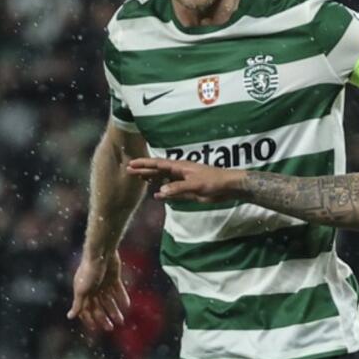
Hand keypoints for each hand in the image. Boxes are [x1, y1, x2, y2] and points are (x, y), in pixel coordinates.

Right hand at [69, 250, 129, 331]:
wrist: (101, 253)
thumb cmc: (88, 271)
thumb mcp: (82, 290)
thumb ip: (78, 304)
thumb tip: (70, 316)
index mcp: (83, 292)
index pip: (86, 310)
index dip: (90, 320)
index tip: (96, 329)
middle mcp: (93, 289)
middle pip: (98, 307)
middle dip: (104, 318)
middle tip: (111, 327)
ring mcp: (103, 283)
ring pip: (109, 300)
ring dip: (114, 311)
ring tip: (121, 320)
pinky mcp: (113, 278)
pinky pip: (118, 290)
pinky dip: (122, 298)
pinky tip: (126, 306)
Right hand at [127, 158, 241, 202]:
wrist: (229, 187)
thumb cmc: (213, 181)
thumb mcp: (195, 185)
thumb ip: (178, 188)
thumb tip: (160, 192)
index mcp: (180, 167)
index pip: (158, 164)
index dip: (145, 164)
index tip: (132, 163)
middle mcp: (180, 172)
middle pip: (158, 171)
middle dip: (144, 170)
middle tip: (129, 170)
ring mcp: (184, 181)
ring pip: (164, 180)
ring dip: (152, 179)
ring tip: (139, 179)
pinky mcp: (189, 190)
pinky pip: (172, 191)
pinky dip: (164, 192)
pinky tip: (157, 194)